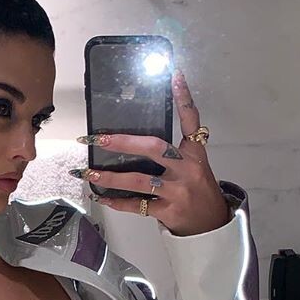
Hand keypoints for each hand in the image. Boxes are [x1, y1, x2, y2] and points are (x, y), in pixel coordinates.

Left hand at [76, 70, 230, 236]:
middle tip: (98, 139)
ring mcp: (177, 190)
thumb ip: (173, 153)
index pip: (191, 121)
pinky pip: (136, 205)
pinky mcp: (167, 211)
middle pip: (153, 148)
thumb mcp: (194, 166)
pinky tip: (101, 197)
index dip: (184, 98)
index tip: (174, 75)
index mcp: (194, 154)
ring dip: (110, 177)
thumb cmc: (197, 191)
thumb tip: (136, 141)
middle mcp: (186, 169)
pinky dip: (116, 202)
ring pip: (139, 180)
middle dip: (123, 143)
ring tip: (89, 173)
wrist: (210, 224)